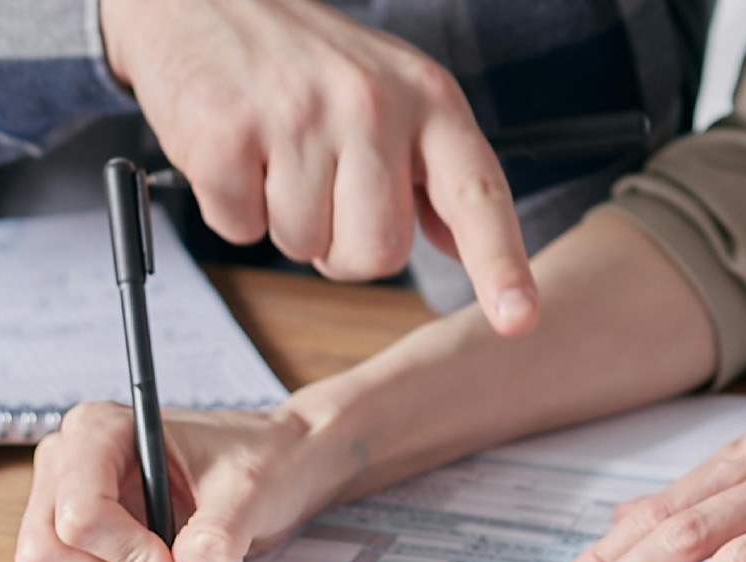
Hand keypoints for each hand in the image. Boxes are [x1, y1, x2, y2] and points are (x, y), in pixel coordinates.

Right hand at [14, 401, 339, 561]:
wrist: (278, 467)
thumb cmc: (260, 456)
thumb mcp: (250, 488)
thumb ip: (216, 539)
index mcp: (99, 432)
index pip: (80, 512)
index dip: (126, 560)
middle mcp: (71, 472)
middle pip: (51, 557)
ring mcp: (74, 516)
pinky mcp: (94, 557)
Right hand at [99, 0, 538, 333]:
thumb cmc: (304, 59)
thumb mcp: (393, 92)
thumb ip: (432, 171)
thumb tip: (462, 246)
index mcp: (428, 99)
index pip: (477, 194)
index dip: (500, 264)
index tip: (518, 318)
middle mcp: (373, 105)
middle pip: (378, 253)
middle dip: (343, 247)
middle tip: (320, 187)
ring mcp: (298, 118)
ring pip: (305, 248)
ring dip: (283, 221)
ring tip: (274, 154)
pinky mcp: (227, 136)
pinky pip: (239, 228)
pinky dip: (231, 206)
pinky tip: (235, 150)